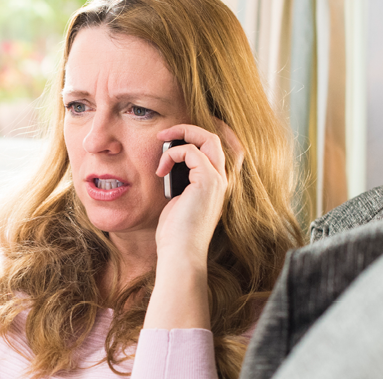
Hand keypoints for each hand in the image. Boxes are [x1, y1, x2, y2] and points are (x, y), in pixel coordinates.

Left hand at [144, 122, 242, 329]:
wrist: (181, 253)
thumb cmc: (176, 234)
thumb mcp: (178, 202)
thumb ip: (180, 182)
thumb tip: (168, 167)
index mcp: (216, 185)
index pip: (221, 149)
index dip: (203, 134)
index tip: (179, 131)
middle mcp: (222, 180)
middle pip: (216, 138)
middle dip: (189, 129)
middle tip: (165, 134)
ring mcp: (217, 180)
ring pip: (208, 139)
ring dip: (181, 134)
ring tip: (161, 141)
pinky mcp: (208, 181)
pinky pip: (191, 151)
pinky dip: (172, 154)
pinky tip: (160, 170)